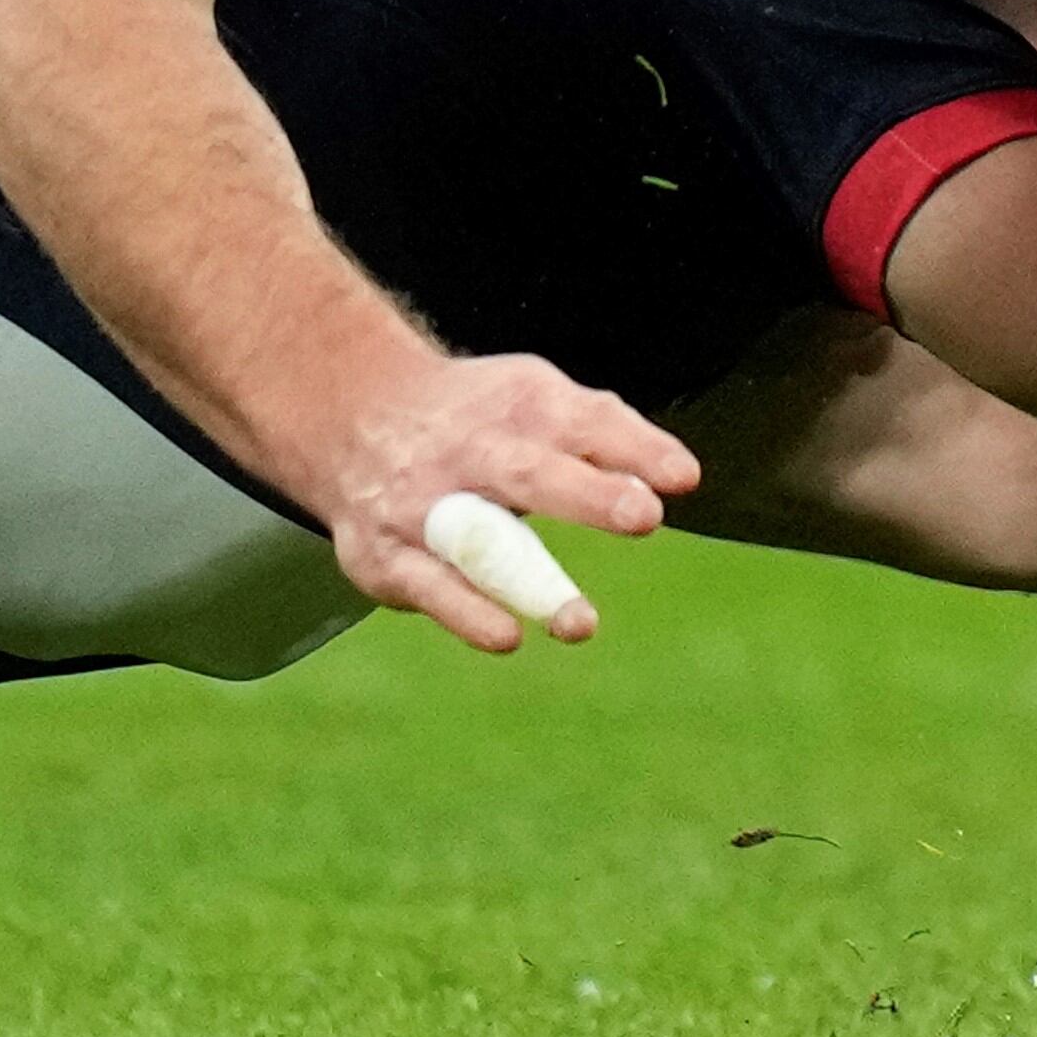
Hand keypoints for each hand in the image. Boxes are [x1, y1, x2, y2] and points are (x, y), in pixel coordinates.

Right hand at [296, 351, 701, 652]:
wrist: (354, 415)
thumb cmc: (477, 419)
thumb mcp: (538, 401)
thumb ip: (608, 436)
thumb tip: (679, 477)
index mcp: (517, 407)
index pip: (584, 421)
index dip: (635, 448)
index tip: (682, 479)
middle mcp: (468, 451)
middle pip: (531, 472)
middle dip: (587, 494)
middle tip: (644, 516)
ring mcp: (423, 504)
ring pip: (478, 541)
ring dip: (529, 580)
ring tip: (581, 624)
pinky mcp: (386, 556)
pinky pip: (429, 586)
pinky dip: (467, 613)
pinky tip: (508, 635)